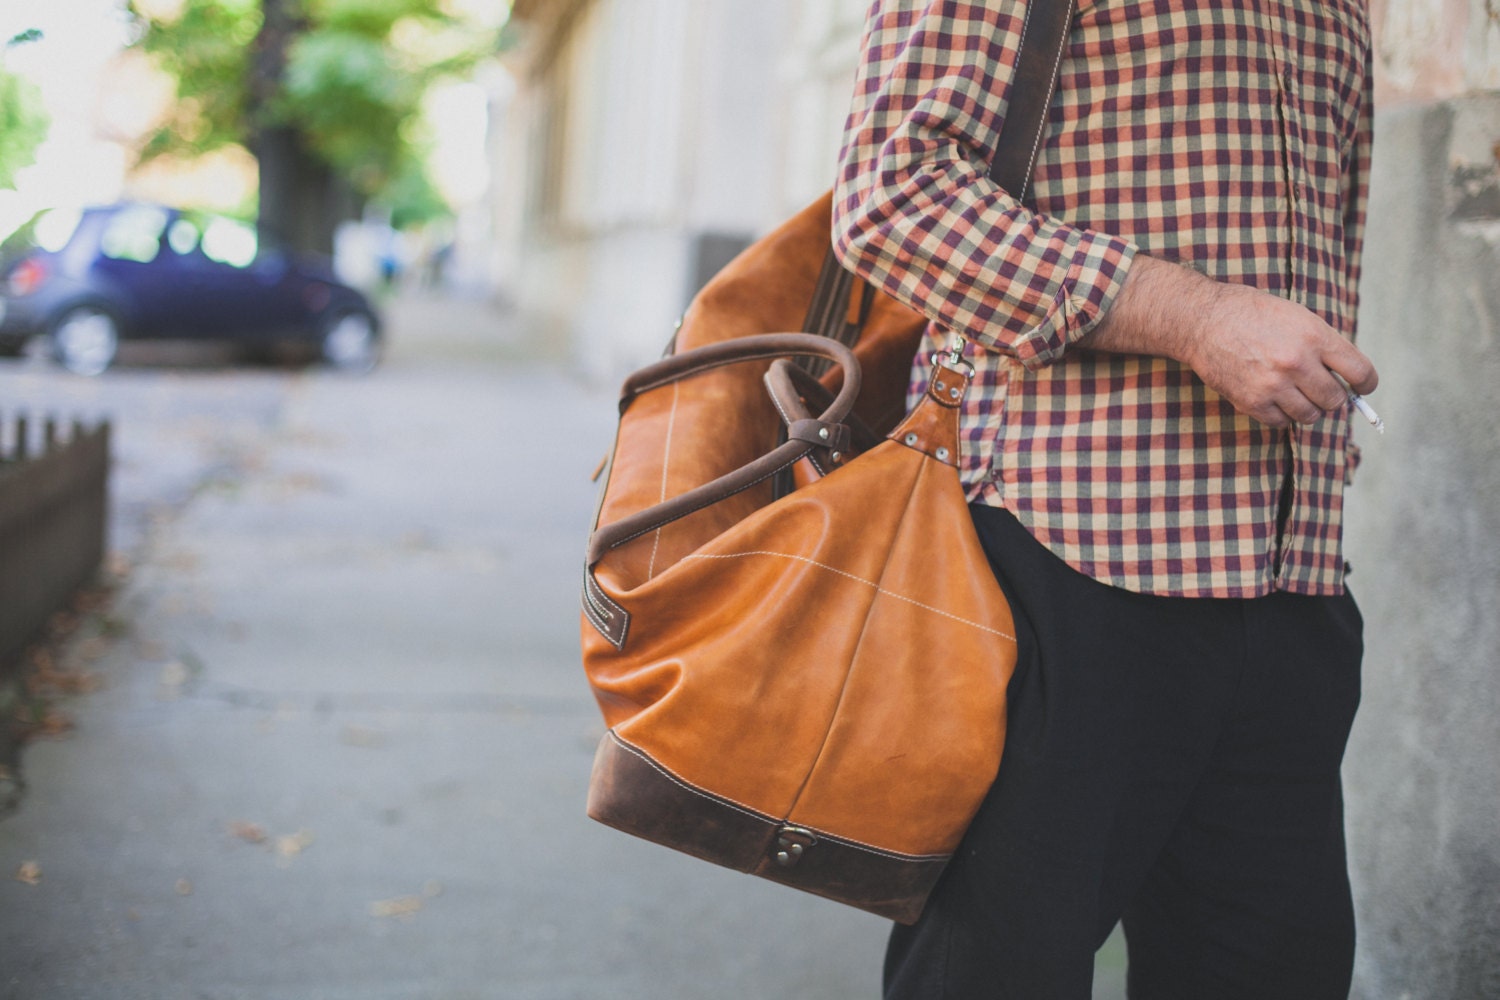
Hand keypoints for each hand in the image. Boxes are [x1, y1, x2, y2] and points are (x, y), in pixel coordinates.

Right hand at [1084, 255, 1378, 427]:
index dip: (1366, 384)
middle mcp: (1297, 363)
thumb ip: (1323, 344)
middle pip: (1335, 399)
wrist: (1203, 320)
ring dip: (1308, 408)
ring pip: (1310, 415)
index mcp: (1314, 336)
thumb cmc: (1252, 314)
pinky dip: (1281, 415)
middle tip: (1321, 390)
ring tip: (1296, 394)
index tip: (1363, 387)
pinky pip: (1280, 422)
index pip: (1360, 372)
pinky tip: (1274, 398)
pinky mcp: (1251, 401)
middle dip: (1332, 397)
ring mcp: (1273, 385)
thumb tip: (1347, 377)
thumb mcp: (1296, 317)